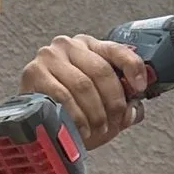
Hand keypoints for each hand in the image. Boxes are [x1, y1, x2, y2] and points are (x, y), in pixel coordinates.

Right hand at [19, 31, 151, 148]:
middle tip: (115, 121)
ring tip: (98, 128)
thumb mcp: (102, 105)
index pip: (116, 50)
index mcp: (89, 46)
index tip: (140, 88)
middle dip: (113, 101)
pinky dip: (77, 116)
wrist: (39, 120)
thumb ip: (123, 105)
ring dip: (95, 113)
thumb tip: (134, 109)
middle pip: (101, 70)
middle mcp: (68, 45)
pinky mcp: (34, 72)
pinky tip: (82, 128)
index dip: (132, 68)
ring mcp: (49, 56)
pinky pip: (63, 96)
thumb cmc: (72, 109)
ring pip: (83, 85)